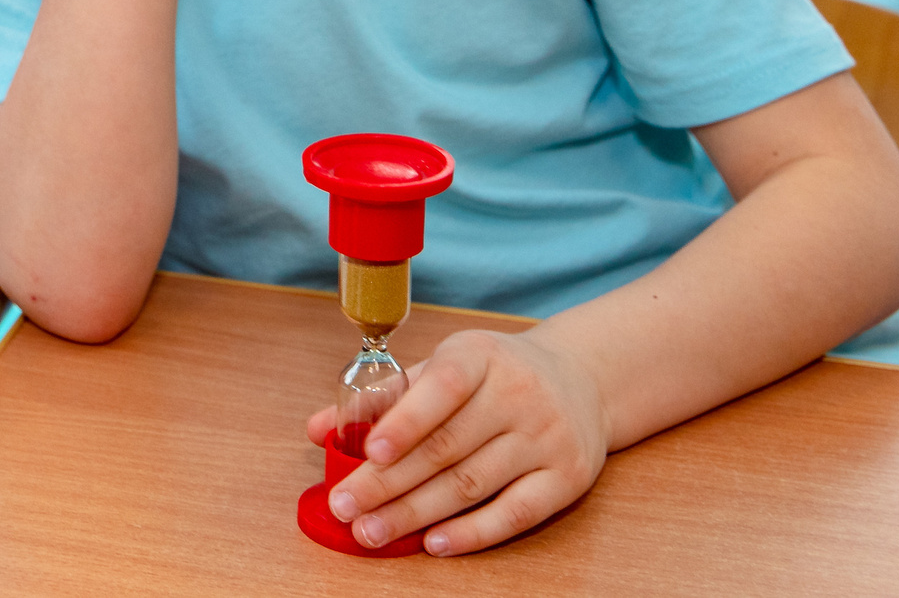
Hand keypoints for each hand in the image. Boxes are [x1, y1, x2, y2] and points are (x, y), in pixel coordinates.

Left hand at [309, 329, 607, 555]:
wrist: (581, 380)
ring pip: (472, 484)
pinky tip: (433, 543)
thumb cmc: (494, 374)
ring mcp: (547, 437)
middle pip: (446, 447)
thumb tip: (317, 430)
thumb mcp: (443, 366)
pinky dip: (472, 533)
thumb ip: (382, 396)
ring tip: (371, 531)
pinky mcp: (568, 477)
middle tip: (345, 508)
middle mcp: (519, 394)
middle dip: (389, 482)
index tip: (370, 452)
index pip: (444, 386)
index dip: (407, 421)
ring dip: (416, 513)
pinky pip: (515, 513)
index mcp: (480, 356)